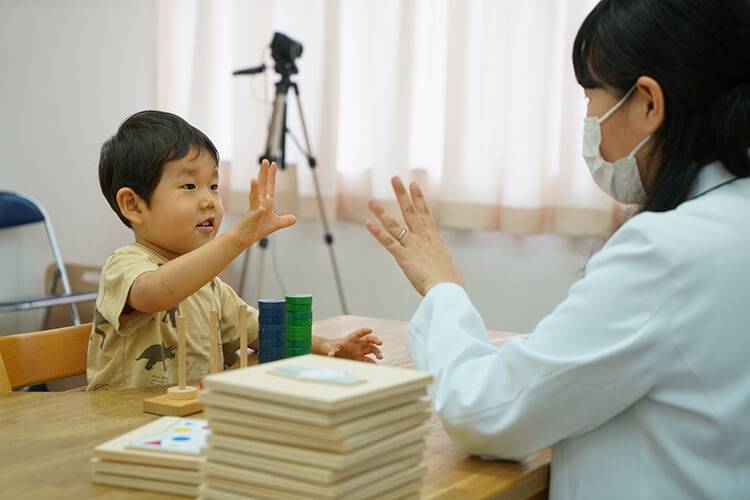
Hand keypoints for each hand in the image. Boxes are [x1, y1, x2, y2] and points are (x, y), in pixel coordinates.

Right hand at [235, 159, 295, 247]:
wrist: (244, 238)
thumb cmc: (257, 229)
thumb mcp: (275, 224)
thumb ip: (284, 220)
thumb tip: (294, 219)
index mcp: (265, 202)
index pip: (269, 186)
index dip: (271, 175)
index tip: (273, 164)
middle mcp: (258, 203)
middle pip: (262, 186)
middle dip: (263, 174)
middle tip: (265, 161)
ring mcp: (254, 211)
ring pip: (254, 198)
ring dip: (255, 189)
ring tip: (254, 179)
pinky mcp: (251, 221)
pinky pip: (256, 216)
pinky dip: (259, 212)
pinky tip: (262, 209)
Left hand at [321, 328, 382, 363]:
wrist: (331, 354)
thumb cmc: (329, 348)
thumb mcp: (326, 348)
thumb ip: (329, 350)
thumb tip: (331, 354)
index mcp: (350, 339)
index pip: (358, 333)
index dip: (364, 331)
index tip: (370, 330)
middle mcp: (358, 344)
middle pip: (369, 340)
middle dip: (375, 340)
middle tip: (381, 342)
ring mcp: (360, 352)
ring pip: (372, 350)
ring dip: (377, 352)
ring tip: (380, 357)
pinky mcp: (360, 359)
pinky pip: (368, 361)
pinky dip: (372, 363)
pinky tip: (376, 366)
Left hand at [366, 177, 463, 295]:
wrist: (447, 290)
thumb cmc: (450, 283)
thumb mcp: (445, 265)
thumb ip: (438, 260)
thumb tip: (440, 265)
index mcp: (434, 238)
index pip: (425, 213)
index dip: (418, 197)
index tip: (413, 183)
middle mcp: (422, 238)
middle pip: (409, 211)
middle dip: (401, 194)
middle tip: (394, 178)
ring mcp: (412, 246)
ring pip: (394, 225)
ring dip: (381, 211)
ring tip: (371, 200)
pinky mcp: (403, 258)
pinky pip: (387, 242)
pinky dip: (377, 232)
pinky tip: (368, 222)